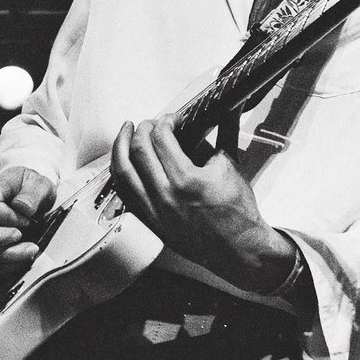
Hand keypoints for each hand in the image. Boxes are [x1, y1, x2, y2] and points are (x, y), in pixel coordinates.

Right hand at [0, 166, 55, 279]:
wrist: (35, 199)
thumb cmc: (33, 189)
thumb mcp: (40, 184)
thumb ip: (32, 193)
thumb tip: (22, 207)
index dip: (7, 218)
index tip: (27, 219)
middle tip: (19, 236)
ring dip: (8, 254)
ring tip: (31, 248)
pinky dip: (10, 264)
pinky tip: (25, 255)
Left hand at [108, 118, 295, 296]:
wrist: (238, 248)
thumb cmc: (237, 212)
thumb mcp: (231, 166)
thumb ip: (222, 132)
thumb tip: (220, 110)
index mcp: (187, 180)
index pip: (162, 139)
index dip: (164, 122)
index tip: (170, 120)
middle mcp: (166, 196)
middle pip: (139, 151)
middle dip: (142, 130)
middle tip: (150, 124)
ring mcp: (154, 211)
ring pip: (123, 173)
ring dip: (121, 147)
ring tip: (126, 134)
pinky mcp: (150, 222)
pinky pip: (124, 194)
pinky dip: (120, 174)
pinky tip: (123, 162)